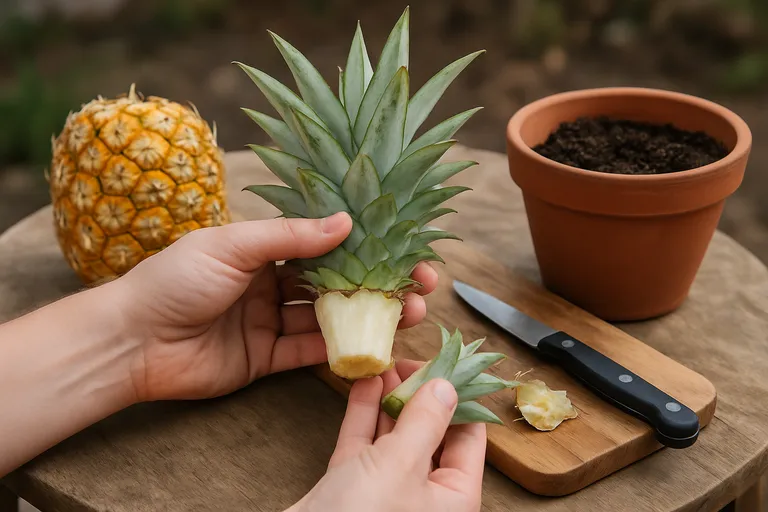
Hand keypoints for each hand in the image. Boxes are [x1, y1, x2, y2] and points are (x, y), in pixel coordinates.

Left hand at [118, 212, 437, 401]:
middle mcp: (273, 282)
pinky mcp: (267, 358)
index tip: (405, 246)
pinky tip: (374, 345)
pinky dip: (341, 351)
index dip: (366, 245)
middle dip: (379, 283)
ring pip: (330, 318)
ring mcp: (272, 321)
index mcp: (264, 248)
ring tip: (411, 314)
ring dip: (369, 317)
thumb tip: (347, 221)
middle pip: (336, 282)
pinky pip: (310, 354)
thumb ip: (291, 236)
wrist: (132, 341)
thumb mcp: (233, 245)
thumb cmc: (176, 280)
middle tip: (421, 287)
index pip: (326, 243)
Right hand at [289, 360, 486, 511]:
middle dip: (420, 394)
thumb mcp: (401, 465)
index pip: (469, 438)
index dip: (458, 398)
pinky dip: (364, 414)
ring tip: (387, 364)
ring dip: (391, 398)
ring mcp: (387, 491)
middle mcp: (424, 494)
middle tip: (410, 362)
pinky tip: (365, 383)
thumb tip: (447, 387)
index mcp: (453, 497)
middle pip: (431, 433)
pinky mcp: (352, 487)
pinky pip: (364, 443)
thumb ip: (426, 422)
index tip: (444, 364)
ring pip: (395, 435)